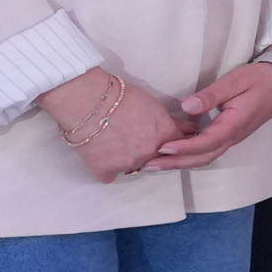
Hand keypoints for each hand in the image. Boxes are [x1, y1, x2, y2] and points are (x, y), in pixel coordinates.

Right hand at [39, 65, 182, 182]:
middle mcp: (150, 152)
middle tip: (132, 136)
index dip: (171, 142)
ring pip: (132, 166)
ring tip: (114, 139)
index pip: (180, 146)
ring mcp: (128, 163)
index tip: (163, 139)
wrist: (86, 99)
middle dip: (148, 149)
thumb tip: (185, 129)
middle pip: (156, 158)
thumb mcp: (154, 105)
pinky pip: (109, 175)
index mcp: (165, 135)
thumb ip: (170, 122)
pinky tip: (101, 153)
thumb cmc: (118, 95)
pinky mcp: (105, 170)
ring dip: (127, 158)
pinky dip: (106, 167)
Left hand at [149, 58, 271, 172]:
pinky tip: (174, 154)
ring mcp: (232, 138)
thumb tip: (186, 107)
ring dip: (180, 163)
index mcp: (235, 124)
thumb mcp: (235, 80)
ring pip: (205, 157)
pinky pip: (208, 151)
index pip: (206, 142)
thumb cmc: (258, 79)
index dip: (183, 147)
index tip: (162, 147)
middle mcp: (233, 137)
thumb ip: (211, 95)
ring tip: (156, 163)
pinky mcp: (229, 135)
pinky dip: (189, 156)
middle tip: (149, 164)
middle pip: (203, 157)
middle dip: (175, 163)